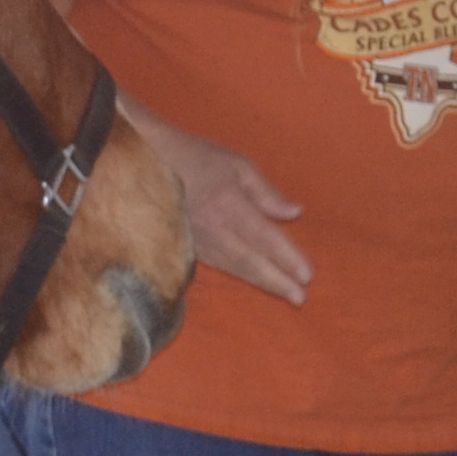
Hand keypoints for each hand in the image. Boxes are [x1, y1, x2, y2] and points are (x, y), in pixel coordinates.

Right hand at [149, 116, 310, 304]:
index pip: (265, 238)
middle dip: (277, 281)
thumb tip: (294, 213)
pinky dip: (241, 274)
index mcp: (229, 205)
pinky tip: (255, 279)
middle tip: (300, 298)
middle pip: (251, 261)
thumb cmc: (197, 157)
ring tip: (285, 294)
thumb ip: (267, 193)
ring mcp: (198, 239)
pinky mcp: (187, 245)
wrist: (149, 161)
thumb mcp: (238, 166)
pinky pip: (219, 264)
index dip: (287, 258)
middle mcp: (213, 228)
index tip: (307, 275)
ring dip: (261, 282)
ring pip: (235, 267)